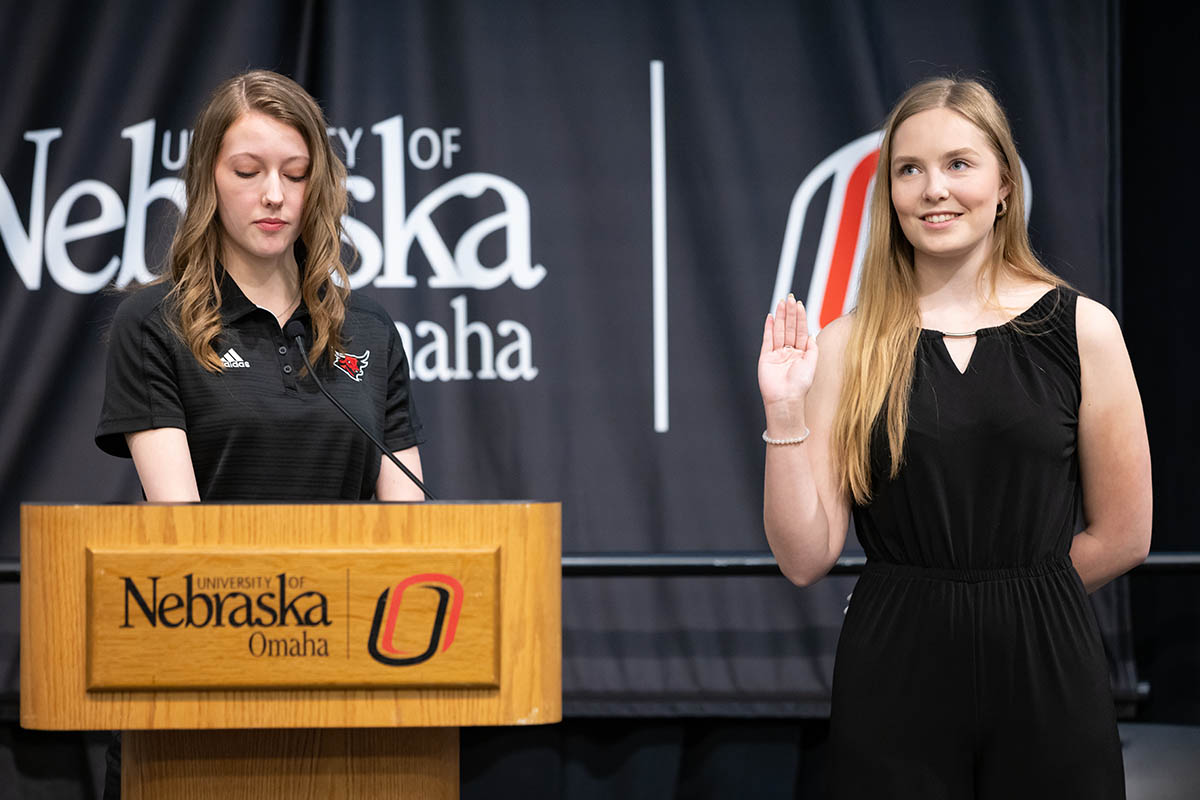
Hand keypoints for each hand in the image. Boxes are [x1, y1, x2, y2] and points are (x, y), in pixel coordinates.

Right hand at [758, 294, 817, 413]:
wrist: (786, 398)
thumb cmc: (800, 384)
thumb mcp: (812, 363)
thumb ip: (812, 347)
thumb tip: (812, 334)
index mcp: (801, 353)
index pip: (801, 330)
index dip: (800, 317)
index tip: (799, 304)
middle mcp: (789, 352)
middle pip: (790, 328)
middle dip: (790, 313)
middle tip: (790, 298)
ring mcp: (777, 354)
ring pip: (779, 331)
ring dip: (780, 316)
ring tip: (781, 303)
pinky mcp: (766, 357)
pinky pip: (767, 339)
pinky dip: (769, 328)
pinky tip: (771, 317)